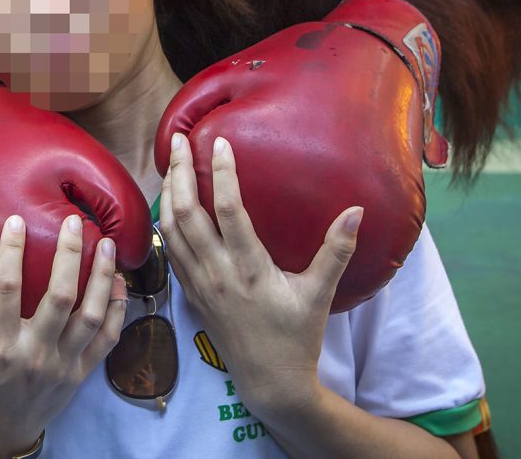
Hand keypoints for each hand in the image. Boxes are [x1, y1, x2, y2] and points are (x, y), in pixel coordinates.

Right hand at [0, 214, 127, 456]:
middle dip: (69, 255)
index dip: (12, 251)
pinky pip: (107, 340)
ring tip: (107, 244)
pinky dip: (117, 310)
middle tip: (75, 222)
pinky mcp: (81, 374)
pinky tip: (118, 282)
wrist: (0, 436)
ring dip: (101, 277)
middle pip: (60, 297)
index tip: (16, 221)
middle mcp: (36, 353)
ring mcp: (63, 365)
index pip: (8, 288)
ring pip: (91, 315)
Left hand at [160, 134, 361, 417]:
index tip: (219, 142)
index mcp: (249, 269)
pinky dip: (164, 220)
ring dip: (167, 192)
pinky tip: (167, 201)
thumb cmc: (297, 337)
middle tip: (178, 139)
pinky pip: (169, 249)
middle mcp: (217, 272)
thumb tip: (356, 211)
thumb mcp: (319, 294)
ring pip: (170, 228)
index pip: (228, 210)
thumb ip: (335, 251)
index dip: (221, 173)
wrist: (269, 382)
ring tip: (170, 160)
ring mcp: (198, 283)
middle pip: (186, 212)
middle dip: (179, 172)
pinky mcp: (190, 292)